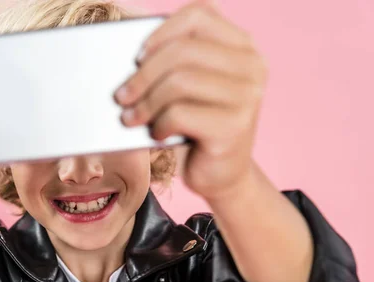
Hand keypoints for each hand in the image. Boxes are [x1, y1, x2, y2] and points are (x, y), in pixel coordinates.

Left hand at [114, 1, 267, 200]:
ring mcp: (247, 96)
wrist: (220, 174)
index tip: (137, 56)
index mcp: (241, 47)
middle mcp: (251, 66)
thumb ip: (173, 63)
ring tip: (131, 117)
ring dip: (146, 102)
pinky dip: (159, 125)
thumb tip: (131, 56)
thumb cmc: (197, 126)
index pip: (199, 14)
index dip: (161, 31)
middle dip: (143, 74)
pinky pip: (180, 114)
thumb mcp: (188, 88)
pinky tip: (157, 134)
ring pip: (179, 81)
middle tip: (122, 96)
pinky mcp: (234, 127)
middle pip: (182, 50)